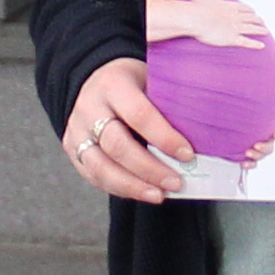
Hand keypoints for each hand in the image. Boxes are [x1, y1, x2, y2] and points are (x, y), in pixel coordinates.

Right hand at [61, 57, 193, 203]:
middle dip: (149, 169)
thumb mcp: (150, 79)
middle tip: (176, 182)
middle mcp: (89, 108)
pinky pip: (94, 176)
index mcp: (113, 84)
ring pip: (100, 167)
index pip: (138, 114)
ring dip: (133, 186)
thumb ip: (167, 103)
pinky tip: (143, 192)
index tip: (187, 154)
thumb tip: (201, 136)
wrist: (92, 79)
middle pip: (117, 146)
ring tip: (159, 195)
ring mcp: (76, 131)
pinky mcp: (72, 150)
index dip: (163, 137)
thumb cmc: (132, 83)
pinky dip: (120, 188)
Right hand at [145, 0, 267, 53]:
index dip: (250, 10)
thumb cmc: (196, 7)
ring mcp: (235, 28)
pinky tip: (262, 45)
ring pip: (252, 29)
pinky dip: (255, 44)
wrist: (195, 19)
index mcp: (230, 6)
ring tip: (266, 31)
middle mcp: (236, 16)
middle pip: (251, 18)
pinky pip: (247, 42)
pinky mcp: (232, 39)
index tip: (253, 12)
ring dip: (260, 30)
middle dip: (258, 20)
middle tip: (262, 22)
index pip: (245, 8)